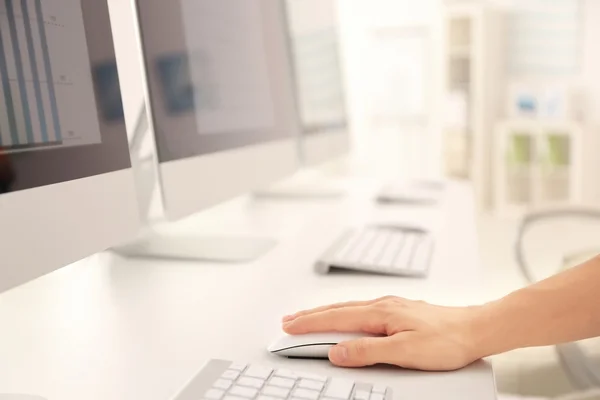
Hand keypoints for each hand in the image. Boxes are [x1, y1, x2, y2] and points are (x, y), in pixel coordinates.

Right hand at [282, 296, 484, 370]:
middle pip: (337, 310)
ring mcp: (391, 306)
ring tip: (308, 317)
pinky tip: (345, 316)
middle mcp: (382, 305)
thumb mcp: (404, 352)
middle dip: (310, 315)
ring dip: (325, 313)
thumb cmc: (446, 340)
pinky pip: (361, 309)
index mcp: (379, 314)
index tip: (289, 328)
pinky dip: (343, 313)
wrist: (476, 329)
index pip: (335, 319)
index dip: (309, 324)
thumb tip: (337, 351)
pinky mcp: (399, 311)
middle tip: (289, 320)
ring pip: (348, 308)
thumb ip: (367, 351)